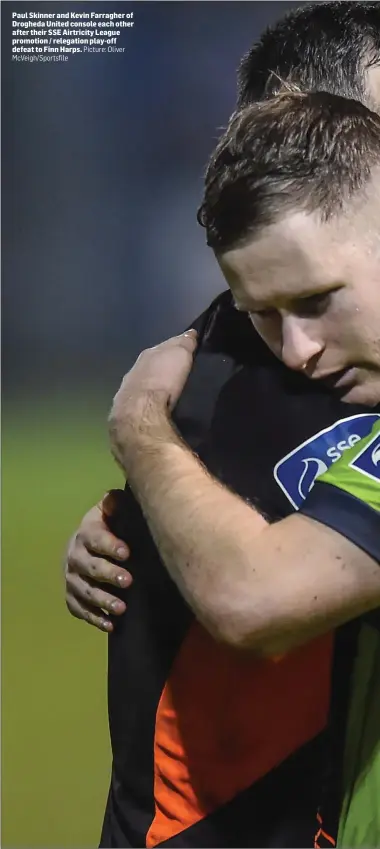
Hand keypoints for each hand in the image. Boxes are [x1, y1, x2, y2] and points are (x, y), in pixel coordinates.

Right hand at [65, 492, 132, 631]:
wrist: (86, 545)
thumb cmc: (108, 526)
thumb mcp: (112, 510)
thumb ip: (116, 504)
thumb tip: (117, 498)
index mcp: (86, 533)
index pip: (95, 538)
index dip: (109, 545)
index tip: (126, 553)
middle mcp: (75, 555)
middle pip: (89, 566)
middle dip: (107, 574)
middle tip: (128, 581)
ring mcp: (72, 578)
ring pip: (83, 590)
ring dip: (102, 600)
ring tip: (121, 608)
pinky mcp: (71, 596)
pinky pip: (78, 608)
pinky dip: (93, 618)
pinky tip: (110, 625)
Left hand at [109, 330, 196, 469]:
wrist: (139, 414)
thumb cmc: (163, 380)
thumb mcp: (179, 355)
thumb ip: (184, 343)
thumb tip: (190, 333)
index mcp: (147, 355)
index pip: (164, 347)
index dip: (176, 347)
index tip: (188, 350)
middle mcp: (134, 370)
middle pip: (152, 366)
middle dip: (164, 368)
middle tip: (179, 373)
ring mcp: (127, 392)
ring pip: (144, 384)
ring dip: (155, 386)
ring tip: (170, 393)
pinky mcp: (126, 412)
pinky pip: (141, 402)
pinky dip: (148, 403)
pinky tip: (156, 408)